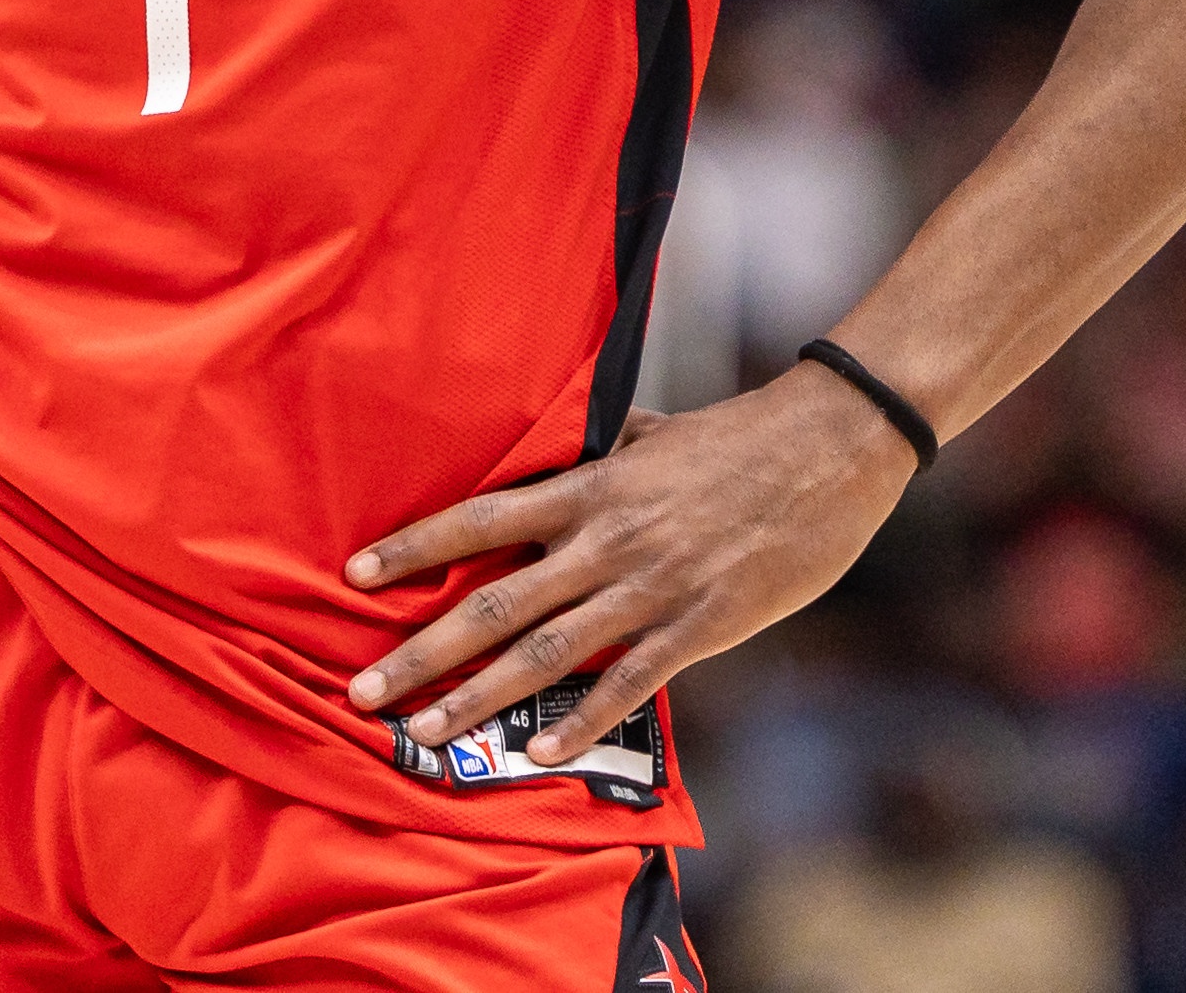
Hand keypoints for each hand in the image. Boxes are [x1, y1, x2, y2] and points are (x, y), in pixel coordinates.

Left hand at [342, 367, 910, 766]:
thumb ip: (598, 450)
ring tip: (423, 732)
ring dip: (479, 698)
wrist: (831, 445)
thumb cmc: (740, 437)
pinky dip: (581, 721)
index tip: (354, 572)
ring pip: (546, 654)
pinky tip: (539, 754)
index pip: (479, 519)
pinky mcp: (701, 626)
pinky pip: (629, 683)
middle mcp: (605, 540)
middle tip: (361, 692)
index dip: (414, 547)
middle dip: (421, 652)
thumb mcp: (651, 432)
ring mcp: (651, 588)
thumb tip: (558, 443)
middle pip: (493, 603)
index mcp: (589, 487)